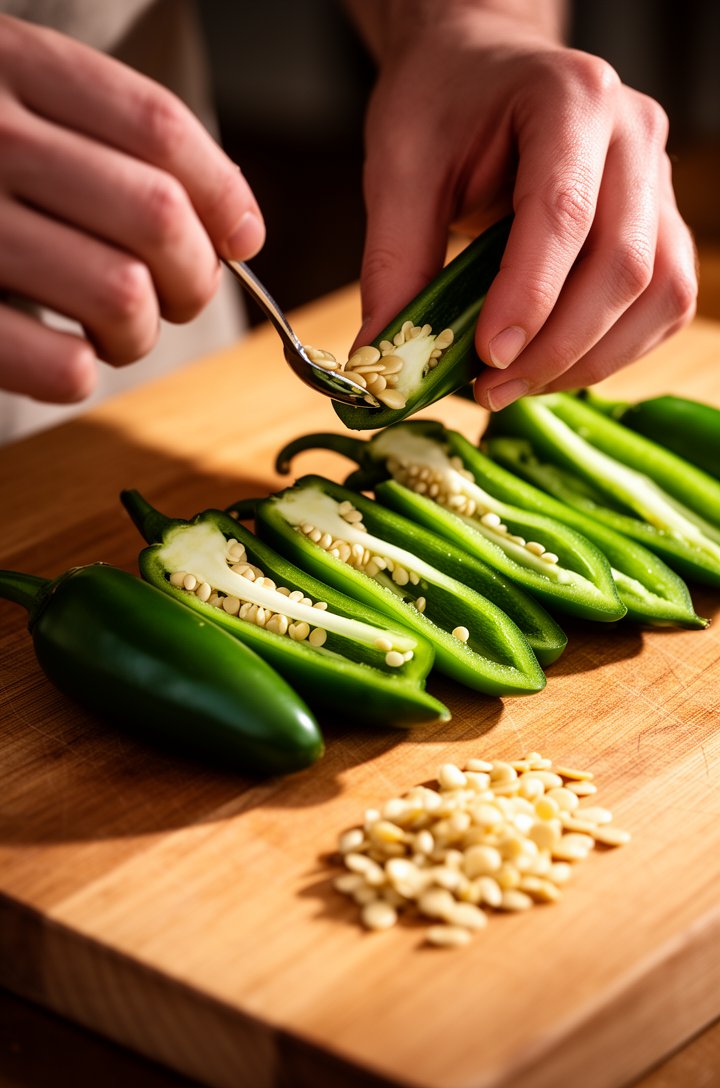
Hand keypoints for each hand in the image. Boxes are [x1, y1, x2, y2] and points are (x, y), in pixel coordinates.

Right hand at [0, 15, 264, 402]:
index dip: (224, 195)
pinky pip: (57, 366)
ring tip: (116, 330)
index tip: (242, 238)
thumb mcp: (10, 94)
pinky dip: (79, 374)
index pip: (158, 129)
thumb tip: (232, 223)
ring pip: (119, 296)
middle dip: (193, 277)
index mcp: (7, 64)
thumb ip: (103, 133)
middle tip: (174, 294)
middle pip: (156, 218)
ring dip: (140, 333)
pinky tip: (62, 354)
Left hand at [353, 3, 696, 407]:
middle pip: (623, 264)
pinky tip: (555, 363)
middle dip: (555, 347)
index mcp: (568, 101)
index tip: (487, 359)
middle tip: (489, 390)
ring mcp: (658, 181)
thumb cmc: (443, 106)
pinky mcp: (663, 224)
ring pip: (658, 293)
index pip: (562, 213)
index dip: (529, 297)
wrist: (483, 70)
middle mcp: (632, 136)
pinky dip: (614, 350)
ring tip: (516, 384)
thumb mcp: (399, 168)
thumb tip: (382, 358)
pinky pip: (664, 305)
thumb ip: (394, 261)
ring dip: (589, 359)